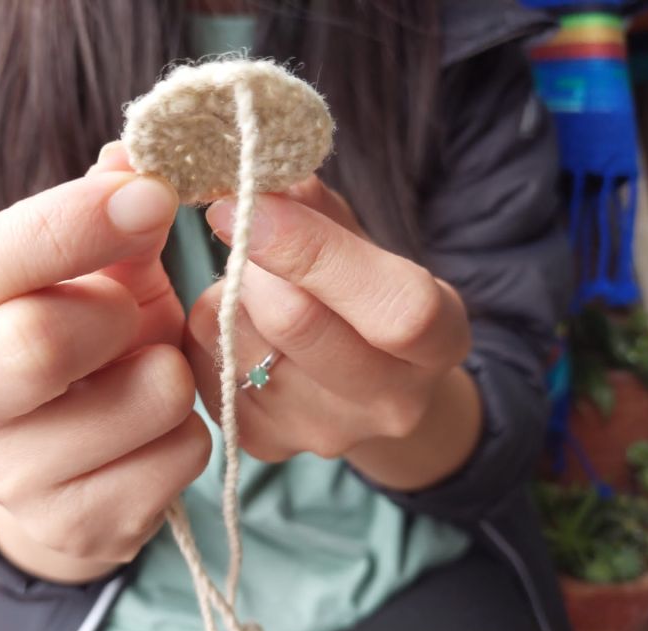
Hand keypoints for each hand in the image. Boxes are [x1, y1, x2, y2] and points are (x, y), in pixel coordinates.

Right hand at [0, 144, 209, 582]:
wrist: (69, 460)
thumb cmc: (82, 343)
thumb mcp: (91, 271)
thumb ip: (110, 213)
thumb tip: (136, 157)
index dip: (72, 222)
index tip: (152, 194)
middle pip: (37, 343)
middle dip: (119, 312)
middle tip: (133, 311)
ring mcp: (10, 477)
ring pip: (144, 399)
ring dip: (172, 372)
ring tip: (147, 374)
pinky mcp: (76, 523)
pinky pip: (180, 456)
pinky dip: (190, 428)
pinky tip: (154, 429)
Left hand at [185, 176, 480, 488]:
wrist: (371, 389)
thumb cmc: (368, 300)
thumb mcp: (368, 247)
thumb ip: (321, 209)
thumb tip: (260, 169)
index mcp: (440, 340)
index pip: (392, 308)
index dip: (315, 247)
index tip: (252, 198)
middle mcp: (390, 402)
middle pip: (298, 324)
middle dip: (255, 261)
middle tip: (238, 223)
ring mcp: (325, 433)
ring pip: (238, 341)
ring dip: (227, 293)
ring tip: (250, 282)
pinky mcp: (266, 444)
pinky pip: (208, 368)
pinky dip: (210, 330)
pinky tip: (236, 321)